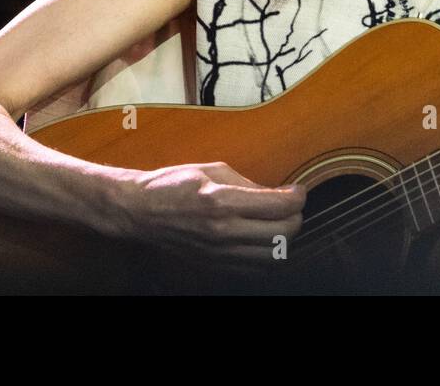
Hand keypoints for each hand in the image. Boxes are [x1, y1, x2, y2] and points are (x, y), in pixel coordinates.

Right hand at [121, 160, 305, 275]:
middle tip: (292, 206)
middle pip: (283, 233)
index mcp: (223, 200)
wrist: (141, 211)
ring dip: (285, 239)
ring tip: (280, 223)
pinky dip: (268, 256)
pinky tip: (264, 240)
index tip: (298, 191)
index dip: (298, 197)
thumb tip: (277, 194)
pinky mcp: (215, 265)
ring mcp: (219, 252)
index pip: (279, 206)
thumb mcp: (213, 170)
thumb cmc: (174, 184)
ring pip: (274, 256)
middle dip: (296, 217)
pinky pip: (255, 269)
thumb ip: (248, 184)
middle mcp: (224, 230)